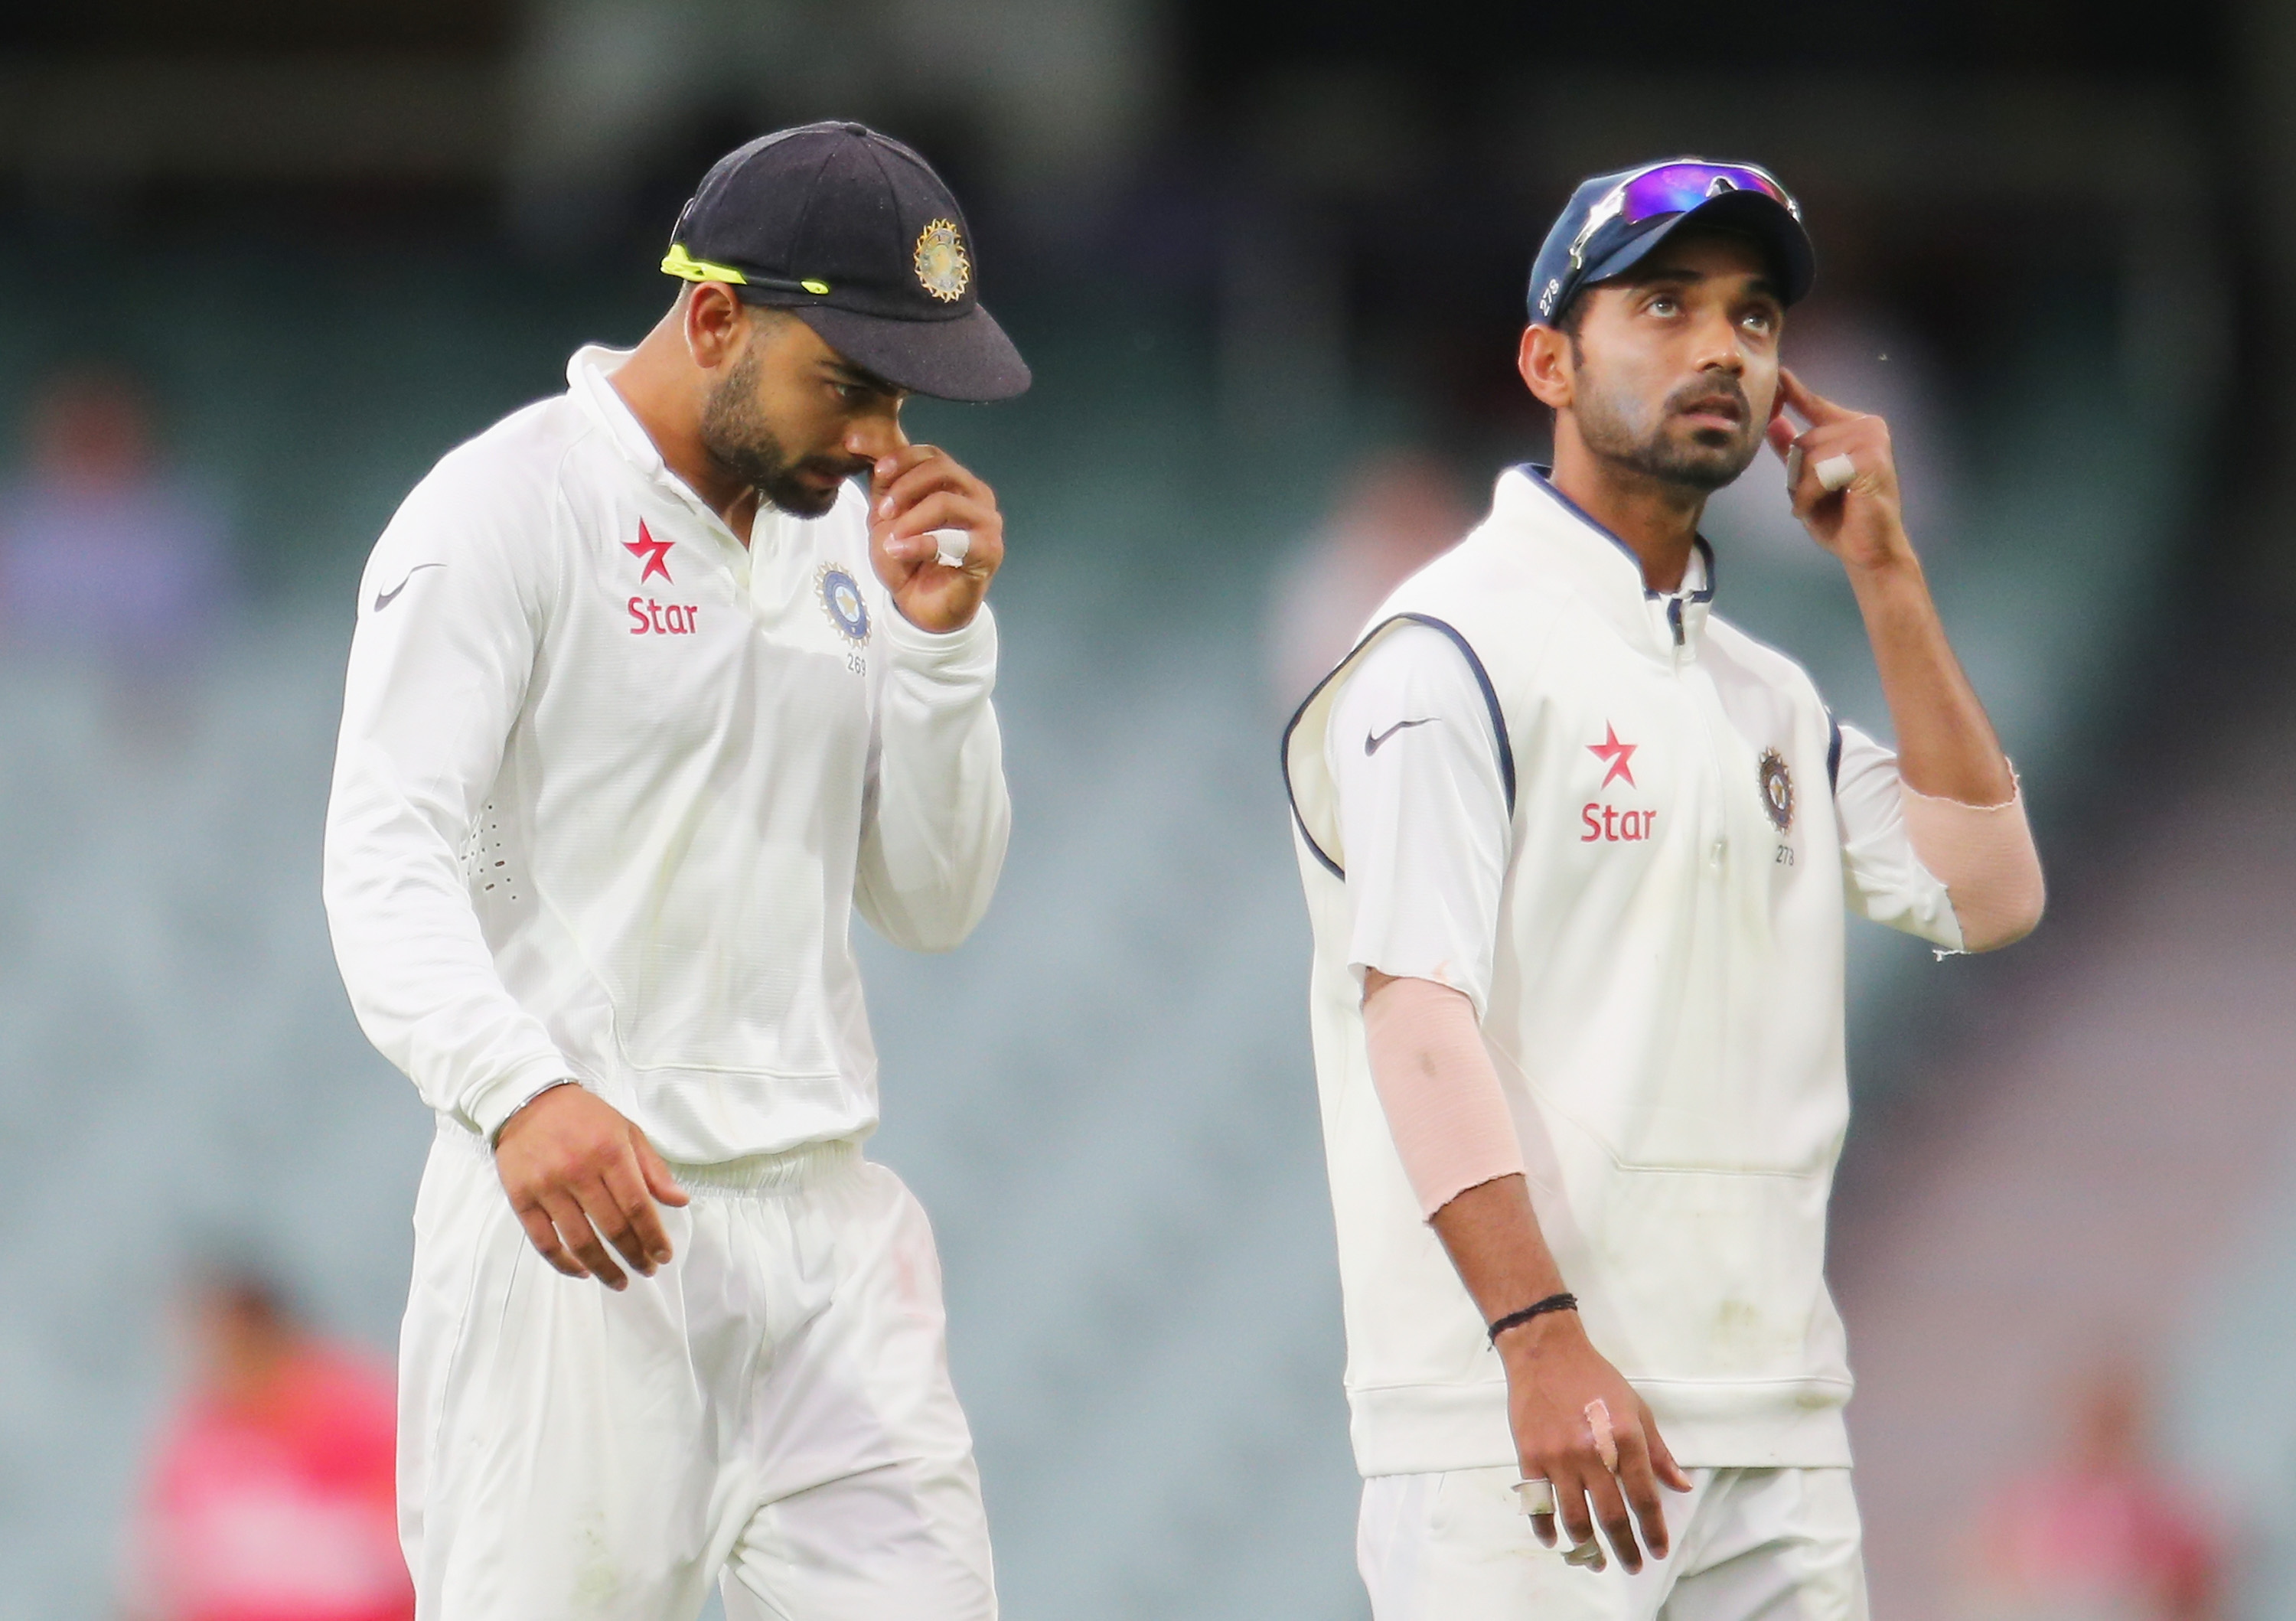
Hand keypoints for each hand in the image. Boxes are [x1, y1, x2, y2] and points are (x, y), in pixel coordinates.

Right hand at [493, 1083, 688, 1289]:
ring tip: (620, 1281)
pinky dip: (564, 1263)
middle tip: (647, 1269)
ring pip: (579, 1241)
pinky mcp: (521, 1198)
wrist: (529, 1100)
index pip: (638, 1207)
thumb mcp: (627, 1131)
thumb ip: (653, 1168)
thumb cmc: (585, 1117)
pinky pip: (544, 1241)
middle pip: (612, 1228)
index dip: (653, 1237)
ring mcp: (547, 1187)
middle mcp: (578, 1172)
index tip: (664, 1256)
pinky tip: (583, 1271)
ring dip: (604, 1268)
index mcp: (610, 1152)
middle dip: (634, 1255)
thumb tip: (680, 1202)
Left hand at [859, 440, 1003, 632]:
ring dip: (910, 518)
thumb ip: (880, 478)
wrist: (919, 605)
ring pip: (947, 501)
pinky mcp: (990, 551)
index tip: (872, 469)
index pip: (931, 454)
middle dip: (904, 486)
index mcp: (957, 482)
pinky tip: (897, 551)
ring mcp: (987, 523)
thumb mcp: (885, 512)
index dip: (898, 457)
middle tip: (882, 511)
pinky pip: (953, 539)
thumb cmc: (907, 557)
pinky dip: (919, 544)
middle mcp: (978, 496)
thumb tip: (857, 439)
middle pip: (942, 469)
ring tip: (889, 538)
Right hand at [1501, 1310, 1691, 1573]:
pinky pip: (1538, 1503)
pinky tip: (1555, 1541)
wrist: (1545, 1352)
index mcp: (1624, 1439)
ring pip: (1575, 1518)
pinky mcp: (1530, 1456)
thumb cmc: (1595, 1378)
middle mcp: (1593, 1453)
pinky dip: (1546, 1528)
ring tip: (1595, 1561)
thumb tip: (1681, 1485)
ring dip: (1587, 1547)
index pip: (1644, 1497)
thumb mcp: (1636, 1408)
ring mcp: (1559, 1457)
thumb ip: (1658, 1452)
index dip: (1653, 1529)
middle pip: (1612, 1516)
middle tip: (1632, 1565)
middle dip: (1625, 1548)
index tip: (1657, 1550)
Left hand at [1764, 368, 1915, 574]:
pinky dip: (1812, 495)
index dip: (1796, 393)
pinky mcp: (1870, 457)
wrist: (1868, 550)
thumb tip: (1774, 422)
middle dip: (1798, 475)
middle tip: (1816, 499)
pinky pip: (1819, 471)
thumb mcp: (1805, 483)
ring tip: (1820, 505)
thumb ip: (1792, 452)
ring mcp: (1871, 439)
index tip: (1782, 374)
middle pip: (1804, 440)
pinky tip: (1825, 506)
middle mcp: (1865, 427)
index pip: (1817, 406)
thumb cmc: (1839, 518)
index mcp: (1853, 429)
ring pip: (1809, 455)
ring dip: (1804, 489)